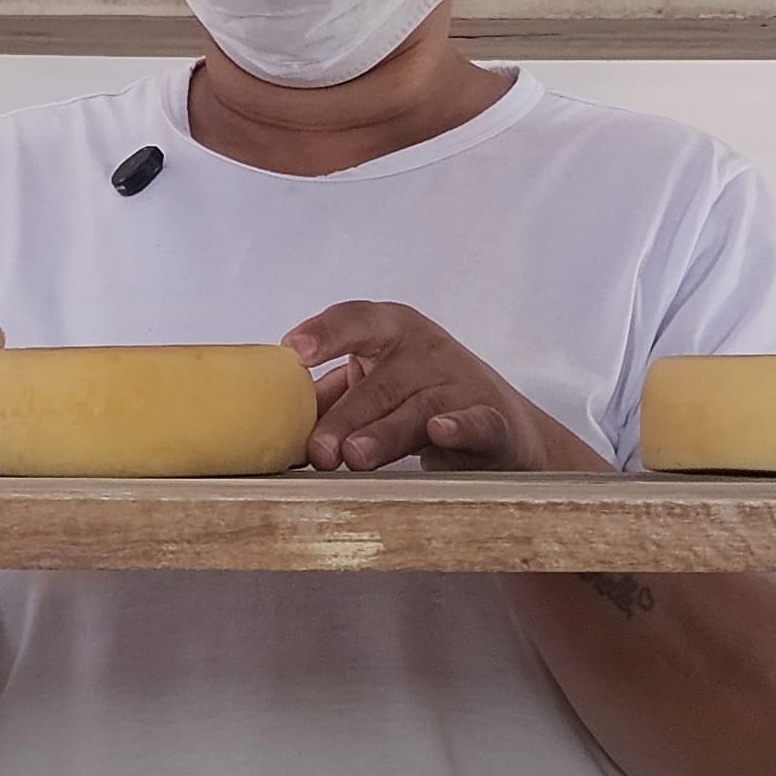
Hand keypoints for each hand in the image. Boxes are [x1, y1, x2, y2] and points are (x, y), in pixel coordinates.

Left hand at [283, 302, 602, 472]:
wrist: (505, 429)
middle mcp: (427, 350)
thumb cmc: (422, 399)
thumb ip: (329, 400)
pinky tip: (440, 432)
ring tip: (357, 455)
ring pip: (419, 408)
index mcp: (393, 331)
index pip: (356, 320)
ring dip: (386, 432)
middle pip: (381, 381)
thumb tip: (270, 427)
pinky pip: (476, 422)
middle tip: (318, 451)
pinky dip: (459, 427)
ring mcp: (462, 384)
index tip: (295, 352)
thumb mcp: (377, 388)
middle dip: (345, 417)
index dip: (325, 333)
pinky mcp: (493, 421)